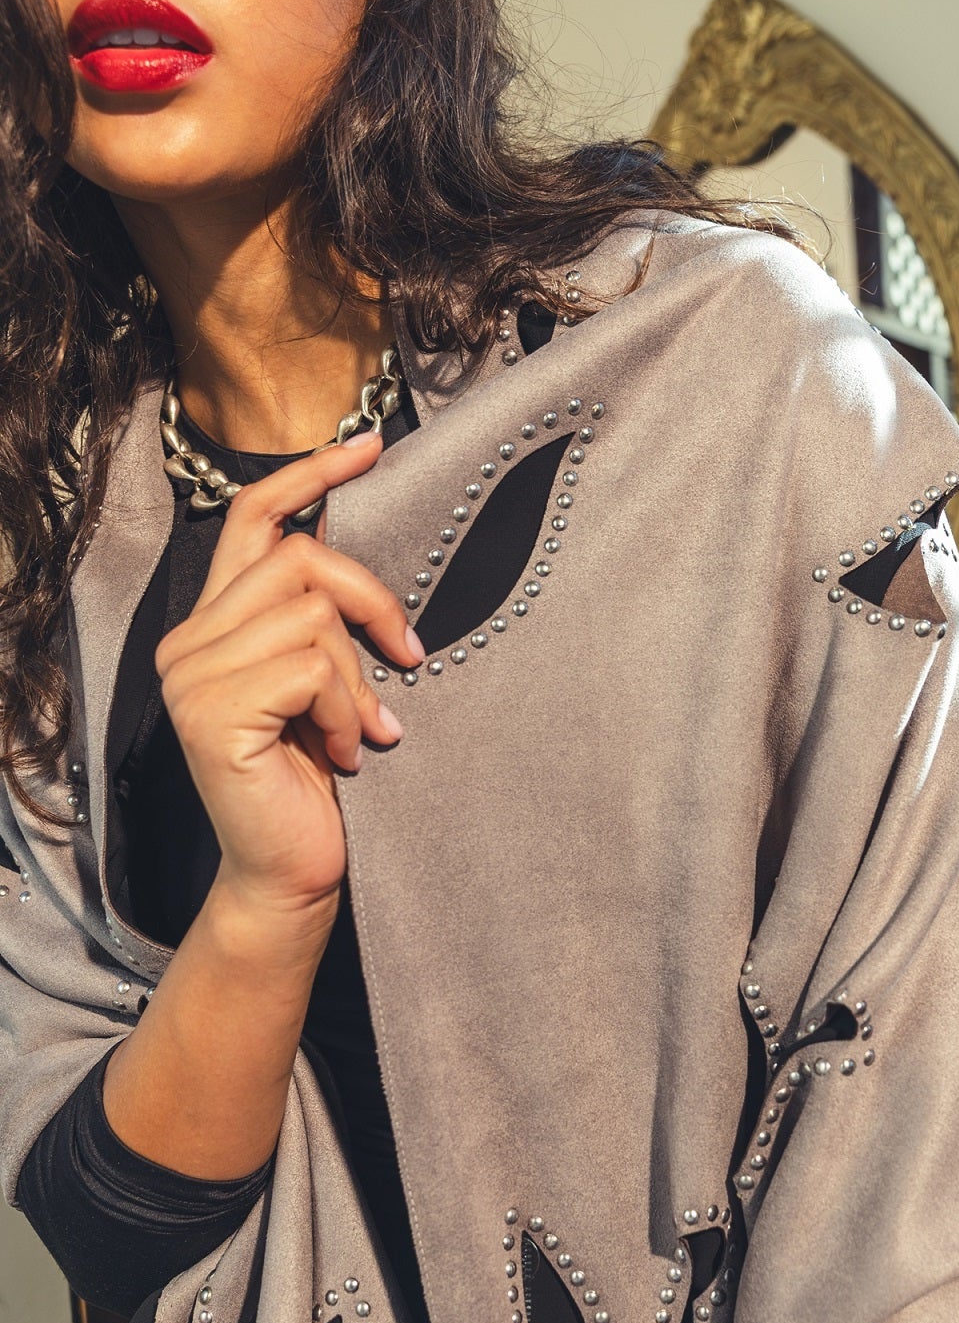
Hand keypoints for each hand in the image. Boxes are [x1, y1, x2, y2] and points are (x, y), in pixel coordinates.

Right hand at [155, 431, 420, 923]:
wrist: (292, 875)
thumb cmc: (319, 782)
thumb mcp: (322, 683)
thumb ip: (318, 618)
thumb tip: (355, 546)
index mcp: (211, 625)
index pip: (248, 518)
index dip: (307, 475)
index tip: (368, 446)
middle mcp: (186, 642)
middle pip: (298, 558)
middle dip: (372, 601)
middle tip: (408, 659)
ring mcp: (191, 676)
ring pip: (311, 613)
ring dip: (359, 678)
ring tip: (364, 731)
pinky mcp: (212, 712)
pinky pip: (312, 668)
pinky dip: (349, 711)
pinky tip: (348, 754)